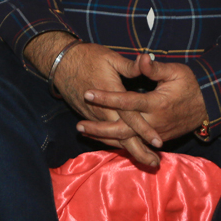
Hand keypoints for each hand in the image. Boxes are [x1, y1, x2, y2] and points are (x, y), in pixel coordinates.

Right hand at [51, 43, 160, 166]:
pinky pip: (103, 135)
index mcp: (111, 95)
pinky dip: (115, 144)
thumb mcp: (110, 58)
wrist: (61, 63)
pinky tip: (125, 149)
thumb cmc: (88, 57)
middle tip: (155, 163)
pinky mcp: (88, 116)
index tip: (158, 143)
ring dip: (129, 150)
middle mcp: (102, 110)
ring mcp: (94, 116)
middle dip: (139, 151)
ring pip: (113, 138)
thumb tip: (147, 60)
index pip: (131, 117)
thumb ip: (129, 66)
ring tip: (146, 160)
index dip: (145, 130)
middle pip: (122, 136)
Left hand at [80, 55, 208, 145]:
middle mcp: (154, 123)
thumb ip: (156, 68)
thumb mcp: (176, 72)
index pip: (127, 102)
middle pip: (121, 128)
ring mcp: (155, 134)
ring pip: (125, 139)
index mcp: (157, 104)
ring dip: (104, 137)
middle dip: (99, 127)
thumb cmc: (190, 85)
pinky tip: (100, 138)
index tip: (88, 92)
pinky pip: (133, 142)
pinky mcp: (156, 139)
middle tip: (78, 124)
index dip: (107, 97)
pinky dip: (116, 141)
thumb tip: (143, 57)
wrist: (207, 107)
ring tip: (83, 131)